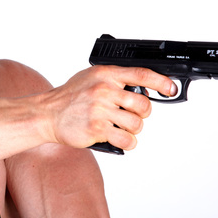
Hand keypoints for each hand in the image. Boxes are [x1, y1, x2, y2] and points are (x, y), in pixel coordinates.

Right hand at [41, 65, 176, 150]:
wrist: (46, 114)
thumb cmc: (69, 97)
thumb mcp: (90, 77)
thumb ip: (113, 80)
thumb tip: (142, 87)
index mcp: (105, 74)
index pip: (141, 74)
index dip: (161, 82)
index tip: (170, 89)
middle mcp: (104, 90)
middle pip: (143, 104)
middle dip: (142, 113)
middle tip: (131, 115)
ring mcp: (100, 110)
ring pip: (137, 124)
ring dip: (133, 129)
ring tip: (120, 127)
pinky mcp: (97, 129)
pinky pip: (127, 140)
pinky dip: (127, 142)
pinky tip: (118, 138)